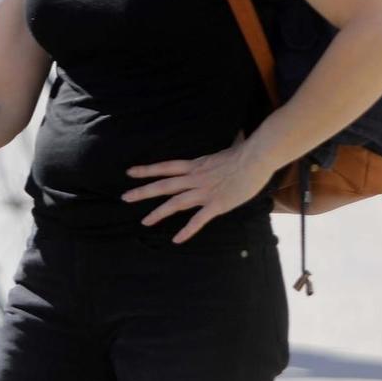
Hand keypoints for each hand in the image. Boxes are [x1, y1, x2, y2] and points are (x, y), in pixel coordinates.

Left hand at [122, 138, 277, 243]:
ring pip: (175, 203)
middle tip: (125, 197)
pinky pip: (198, 220)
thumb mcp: (223, 151)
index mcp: (195, 165)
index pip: (165, 167)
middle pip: (163, 185)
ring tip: (144, 221)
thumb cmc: (244, 153)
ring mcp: (204, 192)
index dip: (147, 170)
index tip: (130, 172)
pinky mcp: (217, 204)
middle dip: (143, 192)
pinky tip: (176, 239)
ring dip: (158, 213)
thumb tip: (229, 141)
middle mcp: (195, 178)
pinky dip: (187, 230)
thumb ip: (216, 155)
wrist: (256, 158)